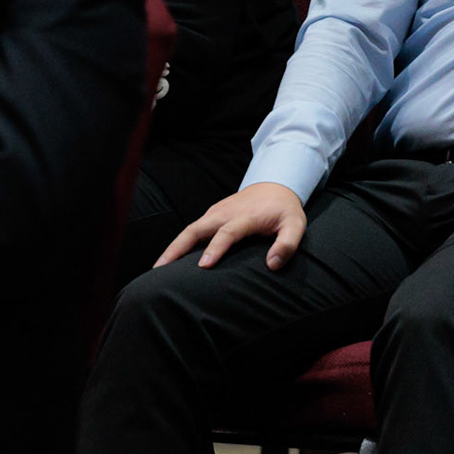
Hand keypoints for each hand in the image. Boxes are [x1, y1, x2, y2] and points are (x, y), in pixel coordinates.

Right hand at [155, 183, 306, 271]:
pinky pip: (192, 229)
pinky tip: (171, 259)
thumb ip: (287, 244)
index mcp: (246, 217)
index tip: (203, 266)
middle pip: (196, 229)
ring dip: (173, 247)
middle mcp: (225, 213)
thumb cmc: (285, 210)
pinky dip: (180, 242)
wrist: (275, 184)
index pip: (227, 233)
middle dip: (178, 248)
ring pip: (189, 229)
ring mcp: (216, 212)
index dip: (215, 249)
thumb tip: (272, 265)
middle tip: (161, 269)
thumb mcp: (296, 225)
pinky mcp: (211, 215)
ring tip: (158, 268)